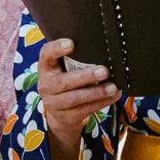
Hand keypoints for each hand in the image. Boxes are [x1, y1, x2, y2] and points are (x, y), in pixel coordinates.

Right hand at [37, 38, 119, 159]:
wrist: (61, 114)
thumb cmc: (68, 81)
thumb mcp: (65, 68)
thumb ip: (75, 58)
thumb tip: (103, 44)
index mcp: (46, 68)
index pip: (46, 54)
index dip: (56, 49)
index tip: (71, 43)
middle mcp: (46, 85)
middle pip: (64, 81)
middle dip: (86, 76)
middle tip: (104, 70)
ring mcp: (54, 103)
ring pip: (75, 98)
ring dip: (96, 93)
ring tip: (113, 87)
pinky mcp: (66, 116)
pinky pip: (85, 110)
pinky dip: (101, 103)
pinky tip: (113, 96)